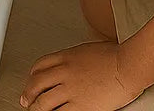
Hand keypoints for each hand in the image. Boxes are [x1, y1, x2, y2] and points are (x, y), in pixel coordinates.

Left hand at [21, 42, 142, 110]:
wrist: (128, 65)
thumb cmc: (116, 56)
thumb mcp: (89, 49)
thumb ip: (76, 57)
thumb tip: (74, 63)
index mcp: (66, 57)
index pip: (40, 65)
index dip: (31, 75)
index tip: (30, 81)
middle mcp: (64, 72)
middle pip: (36, 84)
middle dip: (28, 94)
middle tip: (25, 100)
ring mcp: (70, 90)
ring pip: (43, 102)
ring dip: (36, 108)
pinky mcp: (80, 105)